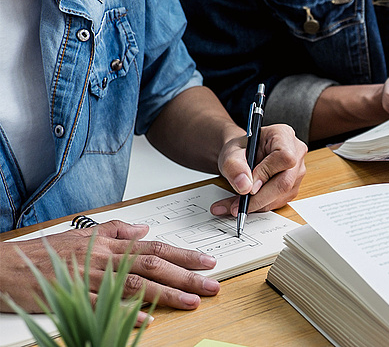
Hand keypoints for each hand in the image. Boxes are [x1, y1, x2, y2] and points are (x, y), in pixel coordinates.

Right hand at [0, 221, 218, 315]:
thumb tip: (145, 228)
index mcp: (110, 245)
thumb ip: (117, 230)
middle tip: (211, 284)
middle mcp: (105, 258)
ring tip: (191, 301)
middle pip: (153, 265)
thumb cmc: (47, 252)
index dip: (184, 255)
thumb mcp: (85, 233)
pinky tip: (148, 318)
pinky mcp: (74, 295)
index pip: (156, 248)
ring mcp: (90, 276)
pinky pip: (105, 304)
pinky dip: (128, 310)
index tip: (207, 262)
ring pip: (136, 284)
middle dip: (186, 275)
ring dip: (167, 293)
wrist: (8, 265)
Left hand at [213, 124, 306, 215]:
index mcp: (284, 136)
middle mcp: (296, 153)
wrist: (242, 156)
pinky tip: (244, 204)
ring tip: (233, 205)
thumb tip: (245, 186)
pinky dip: (260, 206)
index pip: (285, 158)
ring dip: (257, 205)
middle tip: (237, 205)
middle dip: (259, 198)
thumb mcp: (231, 153)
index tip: (248, 186)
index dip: (266, 174)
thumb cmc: (240, 150)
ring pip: (282, 195)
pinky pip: (279, 202)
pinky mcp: (293, 187)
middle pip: (285, 182)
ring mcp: (297, 172)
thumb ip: (234, 167)